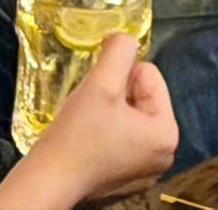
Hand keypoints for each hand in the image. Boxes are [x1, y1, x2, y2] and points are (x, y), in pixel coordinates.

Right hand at [0, 34, 176, 206]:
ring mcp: (145, 171)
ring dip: (108, 113)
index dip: (119, 77)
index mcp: (167, 133)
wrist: (49, 181)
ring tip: (88, 126)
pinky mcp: (126, 179)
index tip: (100, 96)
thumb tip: (124, 37)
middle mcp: (163, 156)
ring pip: (128, 116)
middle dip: (115, 96)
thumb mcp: (101, 82)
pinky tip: (87, 143)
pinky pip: (120, 139)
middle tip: (92, 110)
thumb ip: (119, 50)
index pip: (148, 75)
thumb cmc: (76, 136)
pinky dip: (104, 134)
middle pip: (140, 96)